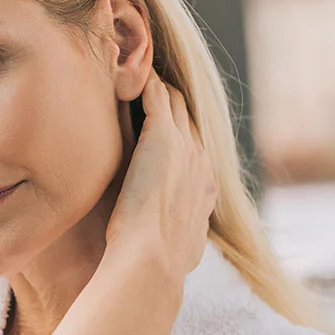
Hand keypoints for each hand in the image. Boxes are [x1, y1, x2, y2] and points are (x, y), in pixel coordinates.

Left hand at [103, 69, 216, 280]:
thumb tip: (177, 259)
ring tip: (138, 71)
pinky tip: (129, 72)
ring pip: (175, 102)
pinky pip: (155, 96)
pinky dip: (145, 83)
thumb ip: (177, 241)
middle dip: (172, 103)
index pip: (194, 148)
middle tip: (151, 86)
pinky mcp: (161, 136)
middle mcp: (201, 161)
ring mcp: (184, 146)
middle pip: (189, 119)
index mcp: (204, 188)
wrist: (152, 259)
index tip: (162, 127)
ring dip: (159, 87)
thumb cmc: (154, 264)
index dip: (179, 135)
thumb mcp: (177, 252)